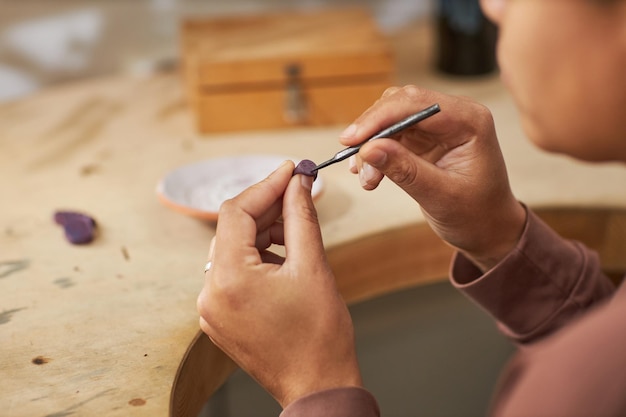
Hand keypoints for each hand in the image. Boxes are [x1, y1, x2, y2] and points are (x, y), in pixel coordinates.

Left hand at [197, 161, 361, 407]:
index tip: (291, 170)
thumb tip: (298, 183)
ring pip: (233, 249)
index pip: (237, 212)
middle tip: (299, 196)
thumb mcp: (313, 266)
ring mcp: (211, 308)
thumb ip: (301, 216)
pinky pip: (232, 272)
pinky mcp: (219, 317)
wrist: (317, 386)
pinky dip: (257, 257)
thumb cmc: (319, 336)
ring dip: (263, 233)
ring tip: (296, 233)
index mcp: (228, 279)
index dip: (266, 186)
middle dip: (267, 209)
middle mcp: (209, 293)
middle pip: (233, 229)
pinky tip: (283, 257)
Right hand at [341, 85, 526, 270]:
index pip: (416, 104)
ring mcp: (437, 125)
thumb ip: (406, 170)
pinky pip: (390, 135)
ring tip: (368, 179)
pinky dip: (375, 153)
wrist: (488, 229)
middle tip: (355, 164)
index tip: (351, 140)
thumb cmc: (476, 214)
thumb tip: (368, 149)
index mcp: (469, 121)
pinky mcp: (424, 138)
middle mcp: (454, 115)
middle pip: (399, 105)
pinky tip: (370, 175)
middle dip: (372, 132)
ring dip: (371, 145)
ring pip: (390, 119)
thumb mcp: (440, 196)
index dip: (379, 118)